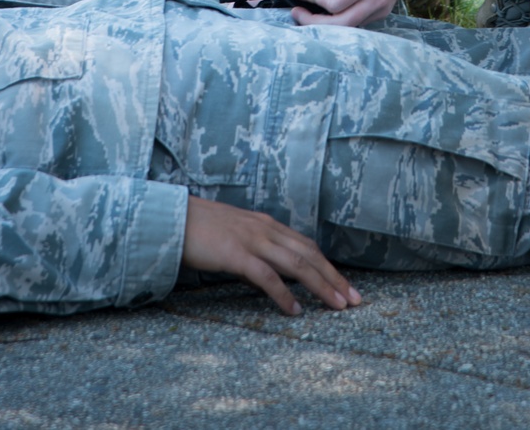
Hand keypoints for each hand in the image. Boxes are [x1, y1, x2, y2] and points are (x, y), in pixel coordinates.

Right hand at [182, 196, 361, 315]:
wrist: (174, 218)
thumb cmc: (203, 230)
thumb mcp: (237, 235)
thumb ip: (257, 249)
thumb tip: (272, 273)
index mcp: (267, 225)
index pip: (307, 246)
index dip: (328, 266)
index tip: (346, 286)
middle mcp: (265, 230)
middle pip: (309, 255)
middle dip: (334, 277)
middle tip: (355, 300)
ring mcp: (252, 241)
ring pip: (296, 264)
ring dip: (320, 286)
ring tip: (337, 306)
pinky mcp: (236, 254)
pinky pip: (266, 276)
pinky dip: (284, 294)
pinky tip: (294, 310)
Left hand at [290, 0, 411, 27]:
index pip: (334, 2)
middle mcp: (376, 1)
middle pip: (341, 23)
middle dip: (315, 21)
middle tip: (298, 12)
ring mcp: (381, 9)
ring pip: (350, 26)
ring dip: (328, 23)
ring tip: (310, 13)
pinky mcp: (382, 11)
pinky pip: (359, 22)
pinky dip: (342, 19)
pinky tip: (329, 11)